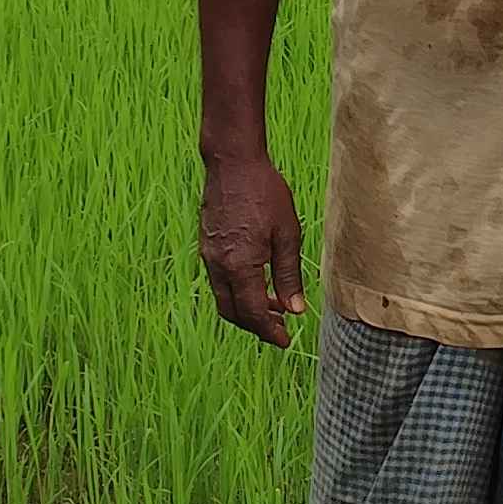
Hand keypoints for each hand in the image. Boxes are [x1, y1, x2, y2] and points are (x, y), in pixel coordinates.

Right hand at [199, 149, 305, 348]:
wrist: (233, 162)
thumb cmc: (265, 192)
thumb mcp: (287, 234)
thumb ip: (289, 275)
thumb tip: (295, 310)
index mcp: (240, 266)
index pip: (253, 313)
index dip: (270, 331)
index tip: (286, 341)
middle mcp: (219, 266)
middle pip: (233, 313)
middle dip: (256, 326)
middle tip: (280, 329)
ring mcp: (209, 256)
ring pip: (224, 298)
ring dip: (246, 309)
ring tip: (274, 306)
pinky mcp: (207, 245)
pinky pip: (219, 280)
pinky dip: (237, 291)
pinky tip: (257, 282)